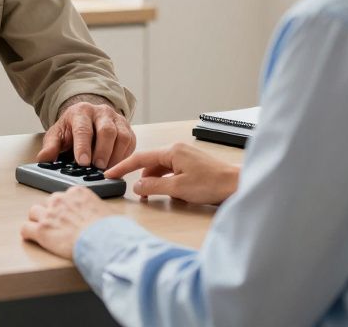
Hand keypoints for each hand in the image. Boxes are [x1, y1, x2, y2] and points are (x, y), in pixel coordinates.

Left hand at [21, 186, 111, 258]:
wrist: (103, 242)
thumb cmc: (109, 230)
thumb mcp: (109, 212)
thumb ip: (100, 208)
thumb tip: (106, 215)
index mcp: (77, 193)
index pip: (63, 196)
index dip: (64, 208)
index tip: (66, 215)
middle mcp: (60, 200)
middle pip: (47, 203)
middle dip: (51, 213)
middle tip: (57, 225)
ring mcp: (49, 214)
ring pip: (34, 212)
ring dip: (37, 220)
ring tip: (43, 230)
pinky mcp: (41, 230)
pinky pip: (25, 228)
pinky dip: (28, 234)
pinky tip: (32, 238)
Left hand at [36, 95, 135, 168]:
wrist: (87, 118)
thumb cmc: (71, 129)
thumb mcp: (57, 134)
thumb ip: (50, 146)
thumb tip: (43, 158)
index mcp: (81, 112)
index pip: (83, 129)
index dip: (83, 146)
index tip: (82, 162)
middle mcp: (101, 112)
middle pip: (106, 131)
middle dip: (102, 151)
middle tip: (98, 168)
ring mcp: (117, 119)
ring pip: (122, 136)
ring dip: (115, 155)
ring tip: (107, 170)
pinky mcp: (128, 128)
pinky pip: (130, 142)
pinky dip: (124, 156)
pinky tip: (116, 165)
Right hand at [104, 142, 239, 205]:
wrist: (236, 185)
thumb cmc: (212, 184)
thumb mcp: (178, 188)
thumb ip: (154, 186)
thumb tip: (137, 186)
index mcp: (172, 151)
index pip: (140, 158)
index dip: (123, 167)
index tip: (110, 173)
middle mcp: (177, 150)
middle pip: (151, 164)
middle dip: (143, 180)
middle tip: (137, 194)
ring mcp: (185, 157)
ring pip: (162, 170)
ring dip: (156, 183)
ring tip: (155, 198)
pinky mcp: (192, 166)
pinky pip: (172, 173)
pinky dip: (168, 184)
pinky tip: (174, 195)